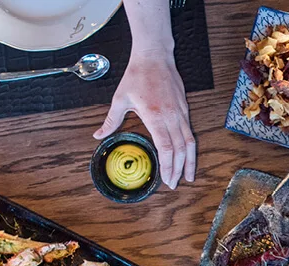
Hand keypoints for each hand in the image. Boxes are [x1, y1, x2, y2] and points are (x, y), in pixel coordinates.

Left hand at [96, 48, 194, 189]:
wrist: (155, 56)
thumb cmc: (137, 75)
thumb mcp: (120, 99)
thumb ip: (111, 120)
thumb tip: (98, 135)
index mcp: (155, 116)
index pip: (166, 148)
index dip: (167, 167)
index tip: (166, 180)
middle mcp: (172, 116)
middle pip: (180, 150)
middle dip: (178, 170)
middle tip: (174, 185)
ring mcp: (181, 112)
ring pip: (190, 143)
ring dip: (189, 161)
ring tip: (187, 176)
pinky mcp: (185, 109)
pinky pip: (190, 132)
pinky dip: (190, 148)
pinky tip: (187, 156)